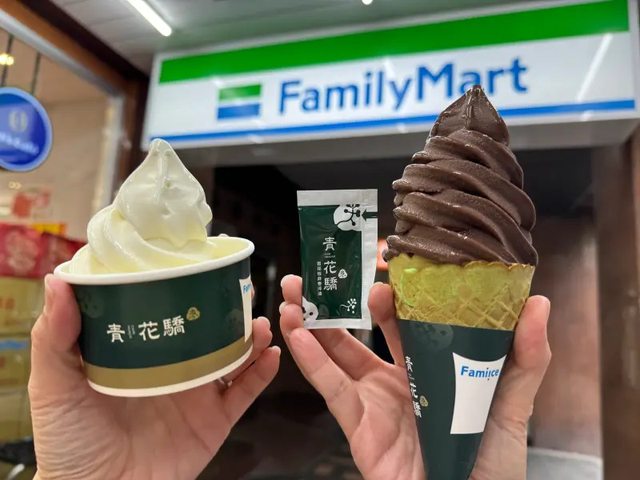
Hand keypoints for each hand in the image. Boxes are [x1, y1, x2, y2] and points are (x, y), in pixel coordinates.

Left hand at [29, 276, 279, 479]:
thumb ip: (55, 336)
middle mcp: (173, 369)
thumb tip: (59, 280)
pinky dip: (262, 374)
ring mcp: (196, 395)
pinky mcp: (213, 422)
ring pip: (234, 357)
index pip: (169, 313)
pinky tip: (271, 354)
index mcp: (142, 354)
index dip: (188, 289)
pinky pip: (245, 394)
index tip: (201, 265)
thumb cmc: (70, 441)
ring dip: (252, 336)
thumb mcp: (55, 384)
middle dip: (229, 308)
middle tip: (242, 287)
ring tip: (261, 320)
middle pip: (209, 331)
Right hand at [279, 275, 550, 479]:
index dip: (392, 292)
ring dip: (313, 323)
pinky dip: (311, 361)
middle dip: (339, 301)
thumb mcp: (512, 404)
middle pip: (361, 332)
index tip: (383, 263)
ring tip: (293, 292)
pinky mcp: (359, 427)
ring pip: (337, 354)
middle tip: (323, 270)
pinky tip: (296, 332)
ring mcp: (375, 402)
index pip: (406, 320)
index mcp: (431, 368)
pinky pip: (331, 389)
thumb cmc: (494, 465)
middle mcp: (398, 380)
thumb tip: (538, 303)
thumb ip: (525, 358)